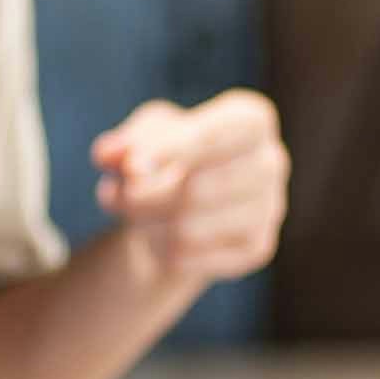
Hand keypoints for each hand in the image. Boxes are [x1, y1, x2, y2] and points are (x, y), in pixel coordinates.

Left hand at [90, 88, 289, 284]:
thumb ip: (124, 142)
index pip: (222, 132)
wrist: (182, 204)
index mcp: (250, 120)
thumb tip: (108, 155)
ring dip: (146, 225)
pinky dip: (162, 252)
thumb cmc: (166, 156)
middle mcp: (271, 161)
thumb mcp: (142, 136)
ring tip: (132, 213)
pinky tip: (158, 237)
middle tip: (114, 196)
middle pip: (197, 188)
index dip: (175, 150)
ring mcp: (271, 207)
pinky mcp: (259, 246)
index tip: (132, 168)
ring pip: (191, 229)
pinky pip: (194, 258)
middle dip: (142, 196)